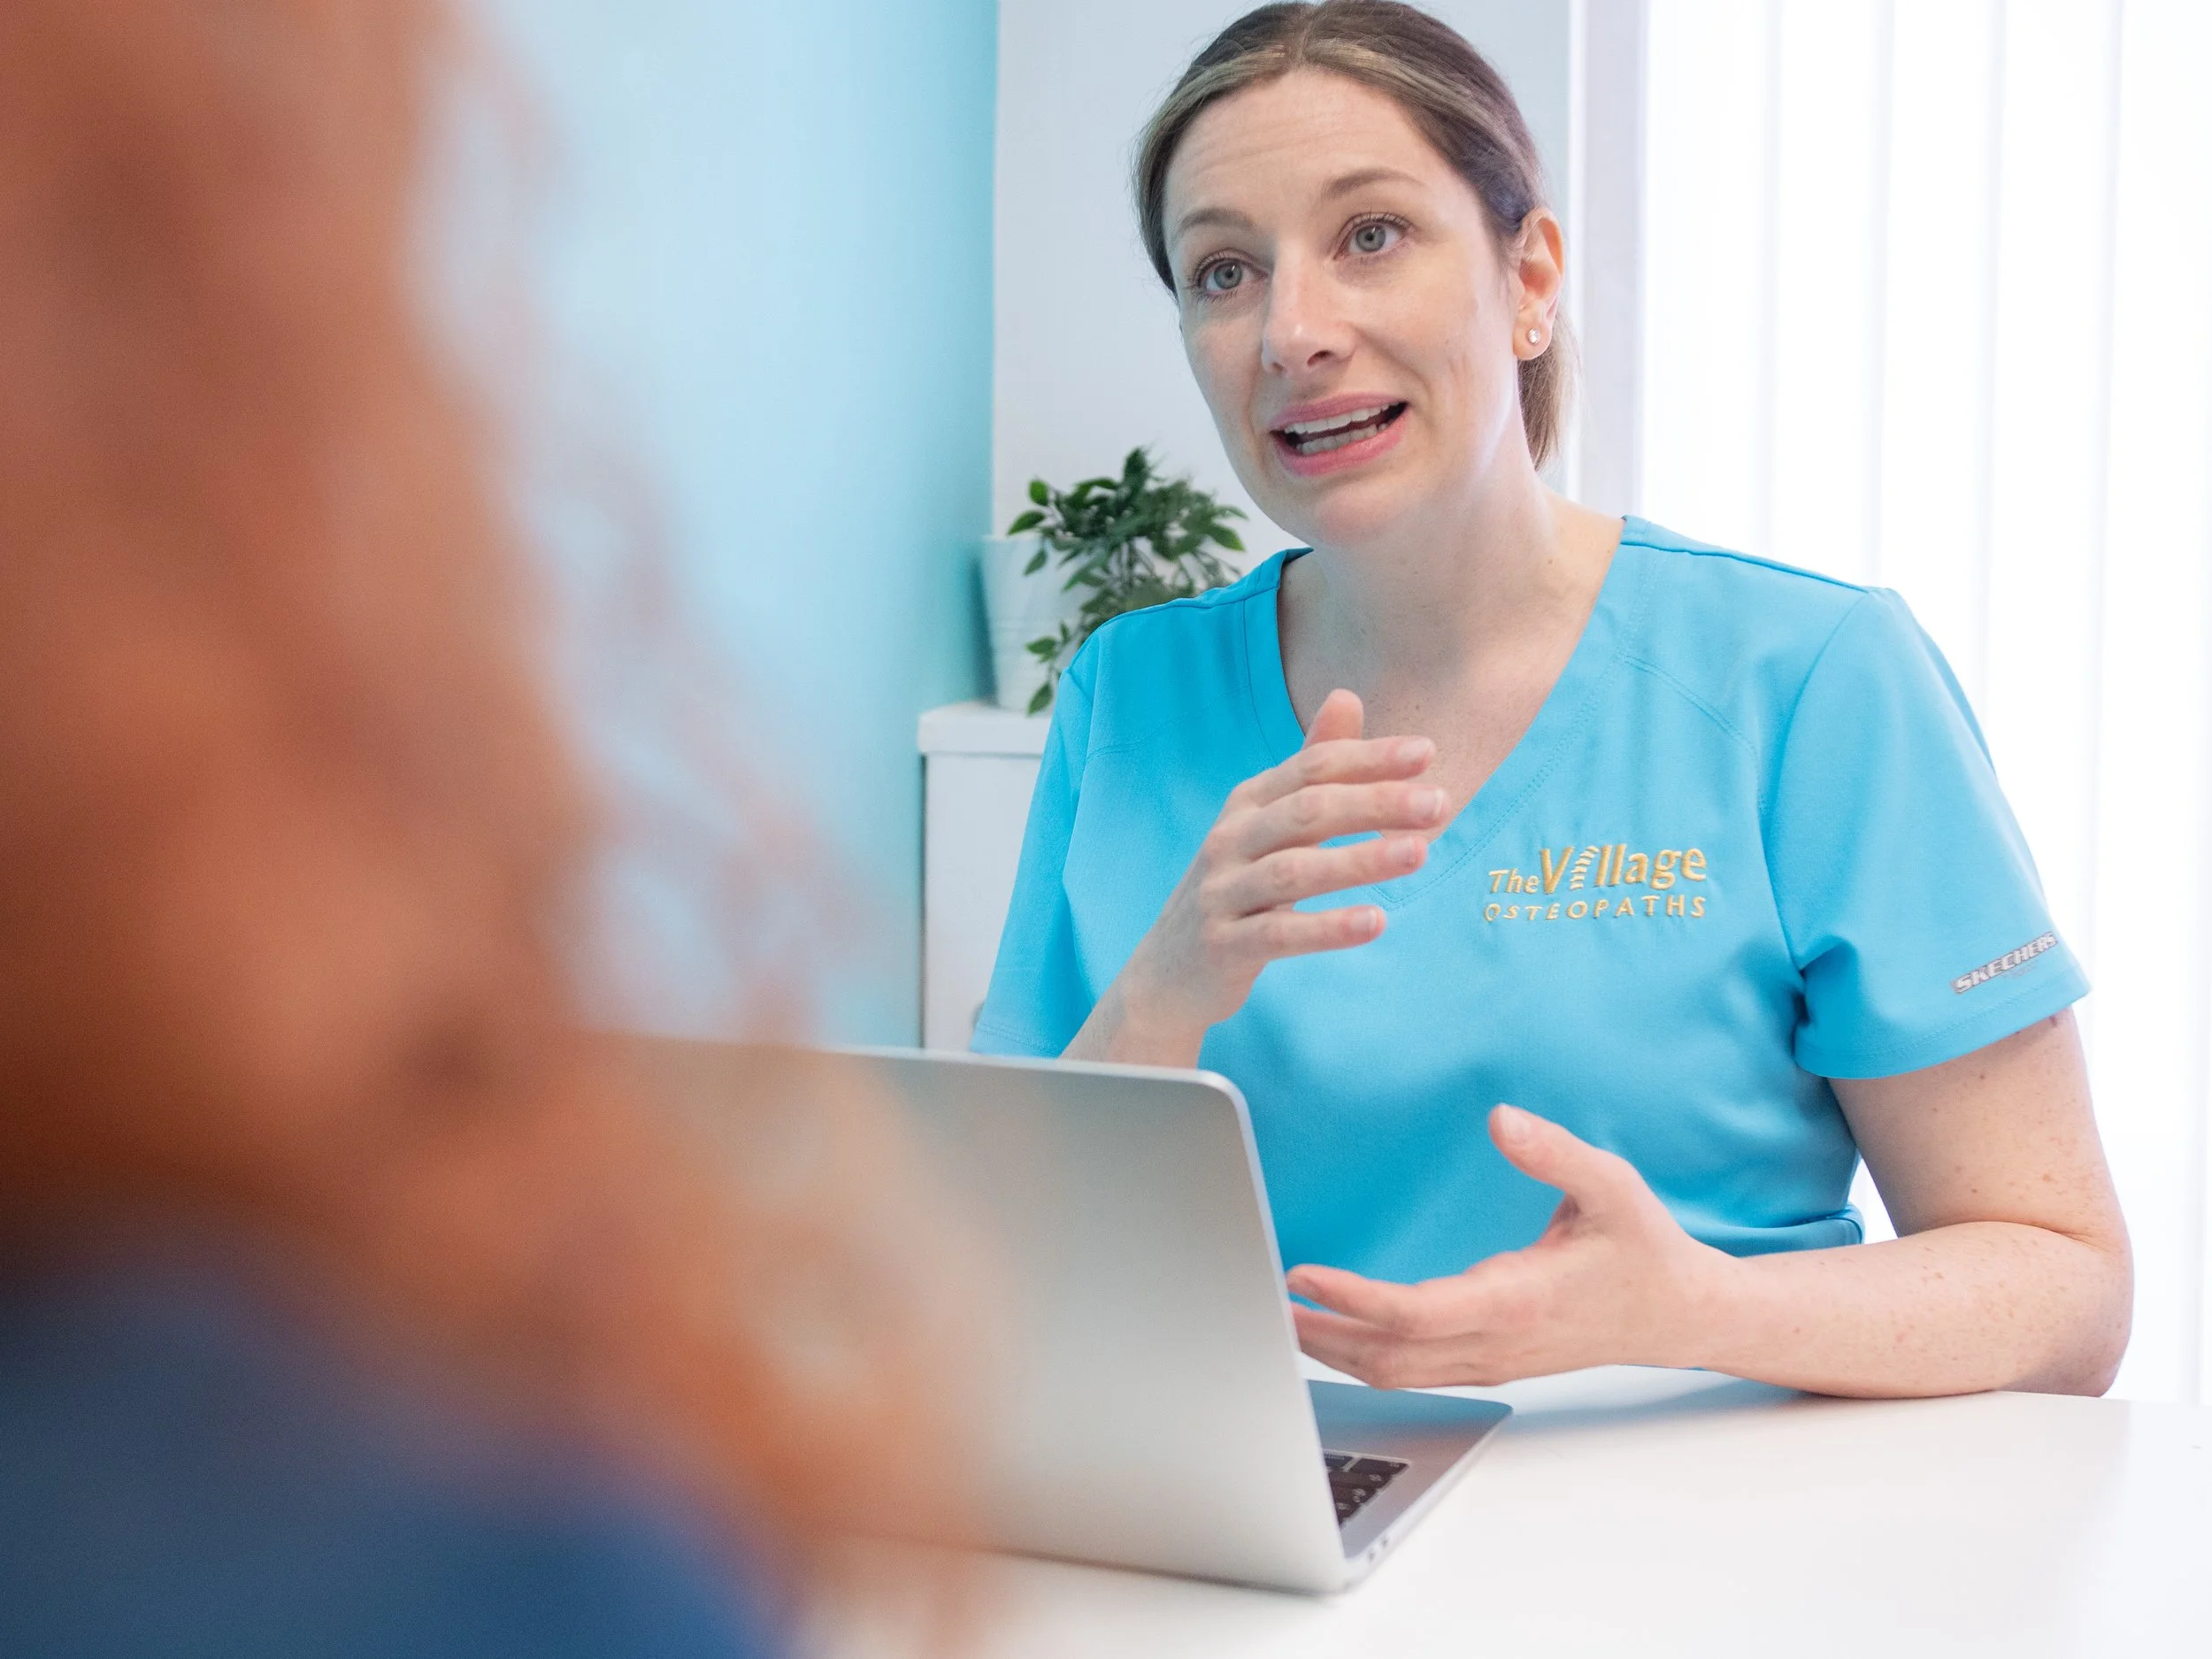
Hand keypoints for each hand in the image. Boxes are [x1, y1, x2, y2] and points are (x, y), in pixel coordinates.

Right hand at [1072, 690, 1444, 1066]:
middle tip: (1438, 802)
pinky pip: (1280, 934)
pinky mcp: (1224, 946)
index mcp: (1247, 803)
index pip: (1311, 767)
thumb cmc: (1237, 887)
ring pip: (1294, 870)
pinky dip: (1328, 927)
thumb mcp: (1269, 823)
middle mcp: (1230, 839)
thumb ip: (1311, 768)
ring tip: (1419, 853)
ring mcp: (1222, 893)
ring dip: (1359, 860)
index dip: (1367, 757)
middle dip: (1374, 802)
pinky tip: (1376, 921)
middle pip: (1307, 810)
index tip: (1426, 753)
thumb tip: (1347, 696)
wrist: (1169, 970)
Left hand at [1287, 1105, 1735, 1387]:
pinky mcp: (1487, 1362)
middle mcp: (1495, 1342)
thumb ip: (1555, 1152)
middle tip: (1258, 1297)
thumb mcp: (1611, 1185)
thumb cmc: (1643, 1248)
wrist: (1680, 1314)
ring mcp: (1489, 1361)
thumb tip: (1501, 1119)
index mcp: (1517, 1300)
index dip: (1352, 1301)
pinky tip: (1330, 1333)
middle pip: (1386, 1358)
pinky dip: (1361, 1357)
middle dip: (1318, 1334)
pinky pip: (1411, 1372)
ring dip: (1332, 1350)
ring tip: (1278, 1313)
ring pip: (1394, 1374)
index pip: (1415, 1315)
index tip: (1303, 1274)